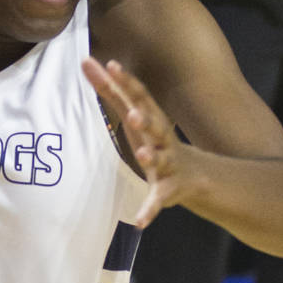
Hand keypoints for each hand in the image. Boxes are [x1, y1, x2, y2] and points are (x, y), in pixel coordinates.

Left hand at [82, 57, 198, 228]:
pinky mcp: (168, 190)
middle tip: (133, 114)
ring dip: (152, 158)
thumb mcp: (133, 113)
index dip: (127, 82)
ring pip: (161, 160)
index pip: (140, 96)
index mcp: (152, 118)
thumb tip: (86, 61)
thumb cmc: (154, 138)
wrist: (197, 176)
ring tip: (143, 157)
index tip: (112, 65)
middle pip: (156, 126)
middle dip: (145, 120)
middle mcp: (162, 138)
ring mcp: (168, 164)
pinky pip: (157, 201)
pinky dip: (149, 211)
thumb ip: (109, 89)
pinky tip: (139, 222)